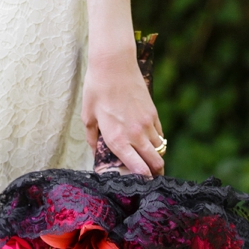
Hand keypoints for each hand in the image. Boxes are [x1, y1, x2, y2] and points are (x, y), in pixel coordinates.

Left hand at [83, 48, 165, 177]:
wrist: (114, 64)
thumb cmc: (97, 88)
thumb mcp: (87, 114)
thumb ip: (91, 137)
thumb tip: (95, 151)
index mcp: (117, 138)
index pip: (138, 169)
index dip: (142, 180)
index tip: (140, 185)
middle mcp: (135, 134)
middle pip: (156, 163)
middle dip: (155, 174)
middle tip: (151, 178)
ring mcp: (147, 124)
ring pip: (160, 150)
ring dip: (157, 158)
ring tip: (151, 162)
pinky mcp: (153, 113)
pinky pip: (160, 135)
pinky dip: (158, 142)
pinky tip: (150, 142)